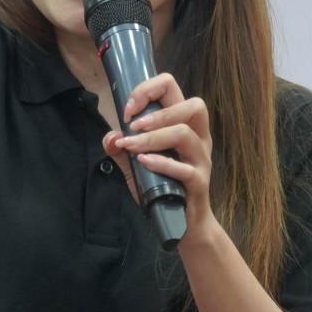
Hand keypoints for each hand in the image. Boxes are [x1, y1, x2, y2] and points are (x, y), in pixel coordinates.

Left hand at [101, 72, 216, 228]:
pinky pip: (186, 170)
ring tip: (133, 145)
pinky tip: (144, 163)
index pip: (173, 89)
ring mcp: (201, 160)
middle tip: (132, 125)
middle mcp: (198, 138)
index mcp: (183, 125)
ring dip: (154, 137)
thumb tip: (111, 137)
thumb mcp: (134, 165)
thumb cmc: (160, 187)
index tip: (127, 110)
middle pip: (194, 105)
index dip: (148, 90)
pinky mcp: (199, 183)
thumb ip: (121, 149)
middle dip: (158, 112)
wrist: (180, 223)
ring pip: (186, 134)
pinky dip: (162, 164)